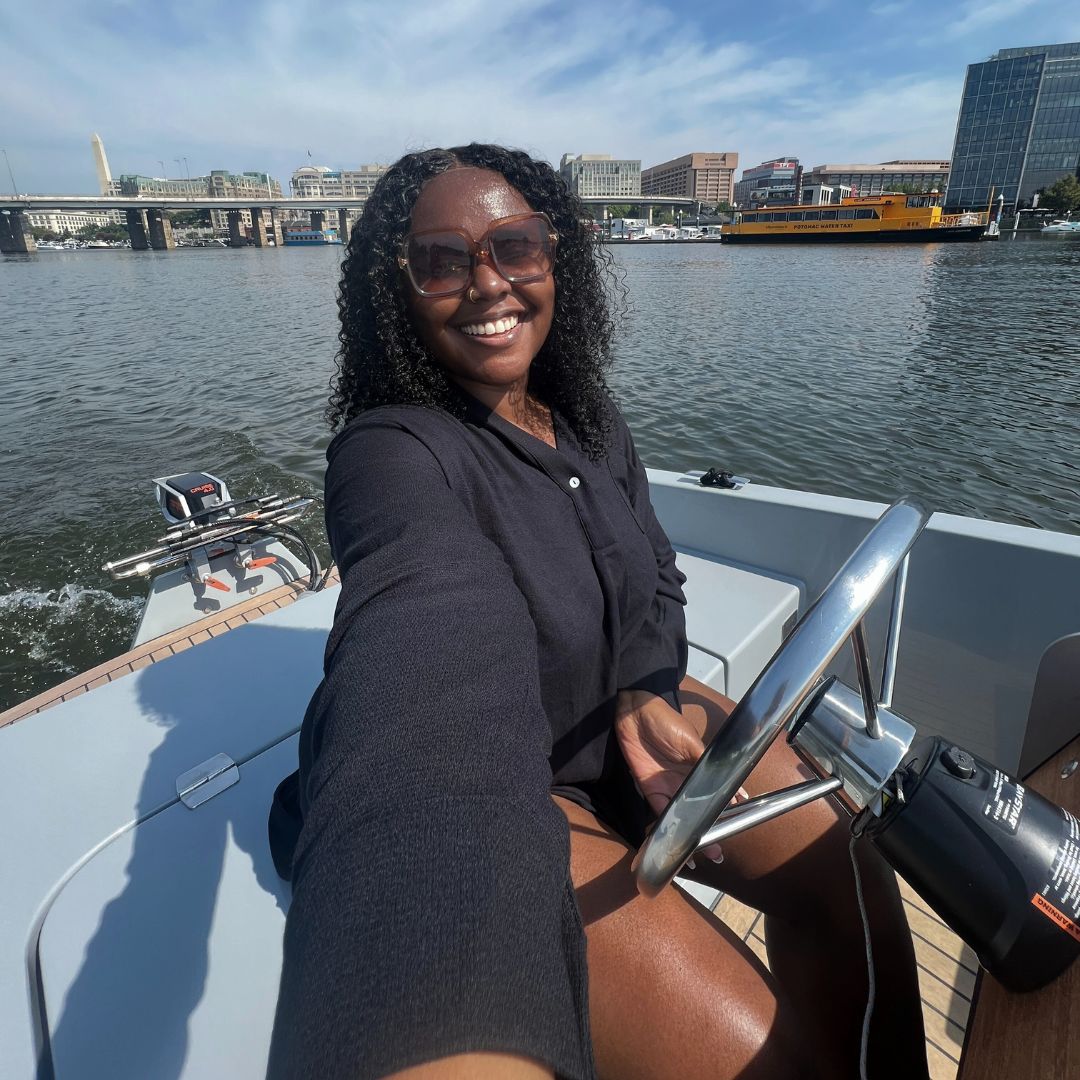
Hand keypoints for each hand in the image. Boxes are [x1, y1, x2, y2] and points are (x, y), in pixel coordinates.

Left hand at [615, 689, 745, 865]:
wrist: (634, 713)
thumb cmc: (666, 722)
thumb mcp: (691, 742)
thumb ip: (707, 763)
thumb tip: (729, 782)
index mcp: (700, 769)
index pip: (714, 795)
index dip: (724, 813)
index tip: (733, 829)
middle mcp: (685, 781)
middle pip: (698, 811)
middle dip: (707, 832)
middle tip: (716, 854)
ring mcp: (667, 787)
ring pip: (680, 817)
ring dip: (688, 835)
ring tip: (696, 856)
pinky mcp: (649, 789)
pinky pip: (659, 812)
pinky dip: (666, 827)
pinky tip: (674, 841)